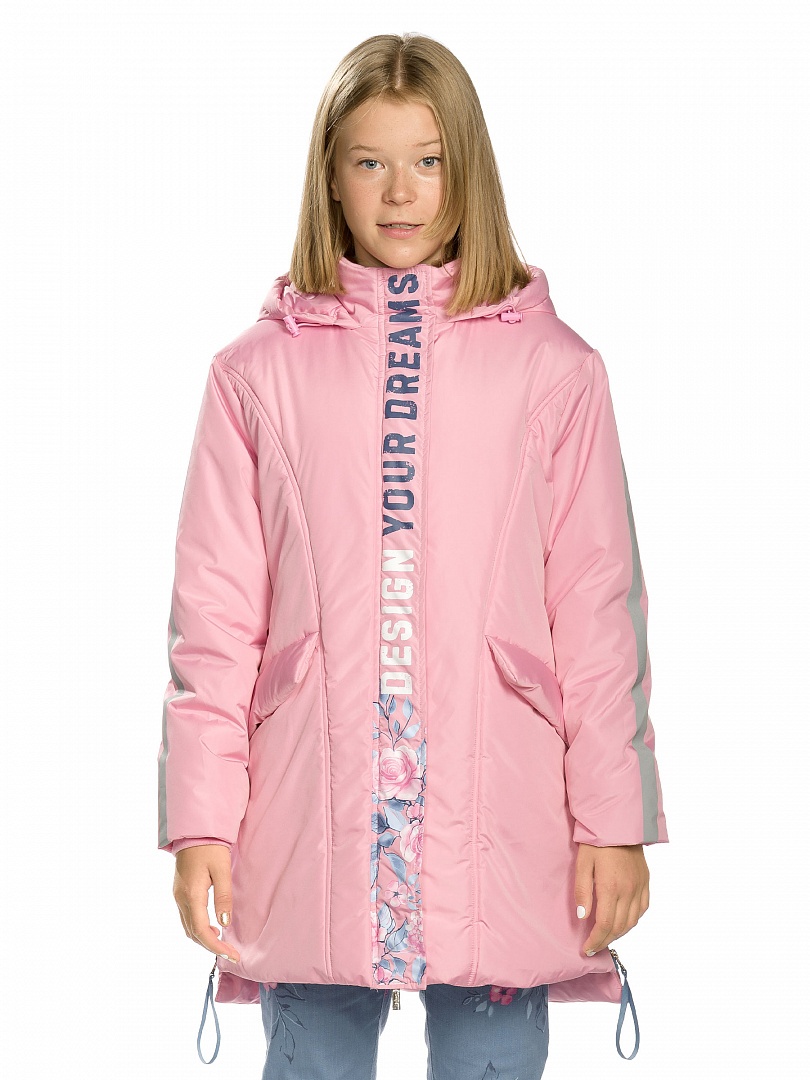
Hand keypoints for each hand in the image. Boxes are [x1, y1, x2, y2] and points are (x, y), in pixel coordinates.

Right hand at [173, 845, 240, 961]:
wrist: (193, 831)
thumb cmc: (210, 847)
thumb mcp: (222, 870)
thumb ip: (223, 897)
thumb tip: (225, 924)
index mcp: (191, 895)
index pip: (202, 931)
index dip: (216, 947)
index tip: (232, 955)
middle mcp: (181, 899)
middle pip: (193, 933)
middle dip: (211, 947)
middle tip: (230, 953)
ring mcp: (178, 896)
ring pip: (188, 927)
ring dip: (204, 939)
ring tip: (223, 943)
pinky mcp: (179, 892)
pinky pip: (187, 918)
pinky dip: (199, 928)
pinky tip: (212, 927)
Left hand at [575, 843, 649, 955]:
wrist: (620, 823)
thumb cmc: (596, 842)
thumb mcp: (583, 863)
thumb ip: (583, 891)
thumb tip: (583, 917)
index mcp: (611, 887)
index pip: (605, 925)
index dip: (596, 940)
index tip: (586, 949)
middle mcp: (629, 891)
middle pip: (619, 927)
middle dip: (605, 940)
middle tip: (593, 946)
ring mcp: (640, 887)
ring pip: (632, 921)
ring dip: (619, 933)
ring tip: (605, 937)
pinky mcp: (646, 882)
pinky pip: (642, 909)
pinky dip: (632, 920)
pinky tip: (623, 922)